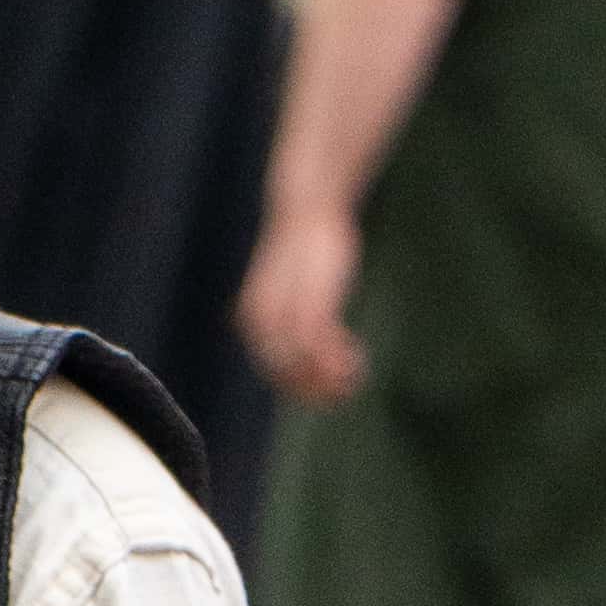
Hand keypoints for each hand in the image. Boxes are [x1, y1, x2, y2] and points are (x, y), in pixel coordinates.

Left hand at [241, 188, 363, 409]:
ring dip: (330, 378)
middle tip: (345, 392)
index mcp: (250, 321)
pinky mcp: (309, 304)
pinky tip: (355, 359)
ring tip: (354, 377)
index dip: (300, 390)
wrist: (306, 211)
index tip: (326, 394)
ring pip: (302, 365)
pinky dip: (337, 359)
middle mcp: (260, 322)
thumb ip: (293, 317)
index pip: (272, 372)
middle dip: (317, 391)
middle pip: (285, 375)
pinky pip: (320, 346)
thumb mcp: (293, 288)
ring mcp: (283, 314)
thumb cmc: (304, 250)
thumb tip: (304, 343)